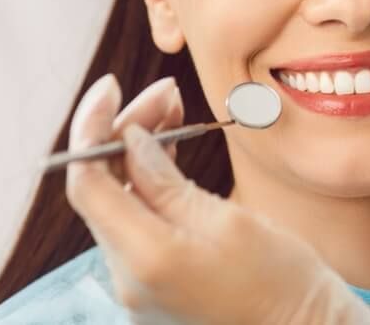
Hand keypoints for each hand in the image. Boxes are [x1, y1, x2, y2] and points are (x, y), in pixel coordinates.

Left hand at [65, 74, 369, 324]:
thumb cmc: (282, 282)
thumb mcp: (228, 219)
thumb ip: (167, 180)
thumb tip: (129, 139)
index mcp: (145, 259)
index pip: (87, 181)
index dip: (92, 127)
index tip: (113, 87)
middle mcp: (128, 277)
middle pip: (103, 187)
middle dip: (125, 131)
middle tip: (167, 92)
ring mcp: (139, 284)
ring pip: (120, 201)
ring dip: (138, 152)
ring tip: (173, 110)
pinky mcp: (155, 283)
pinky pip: (138, 222)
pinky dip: (149, 181)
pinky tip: (171, 149)